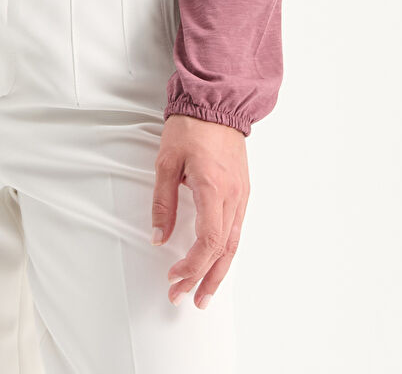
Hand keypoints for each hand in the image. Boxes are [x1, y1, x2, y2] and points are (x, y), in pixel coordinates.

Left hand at [150, 114, 248, 308]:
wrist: (217, 102)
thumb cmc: (190, 127)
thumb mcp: (166, 162)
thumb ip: (163, 202)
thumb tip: (158, 237)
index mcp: (213, 189)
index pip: (208, 242)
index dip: (191, 266)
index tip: (173, 278)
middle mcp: (232, 197)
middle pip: (223, 251)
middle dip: (204, 279)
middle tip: (184, 299)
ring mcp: (241, 195)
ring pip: (233, 245)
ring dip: (218, 273)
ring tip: (203, 294)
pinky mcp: (242, 191)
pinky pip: (237, 230)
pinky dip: (226, 253)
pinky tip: (215, 264)